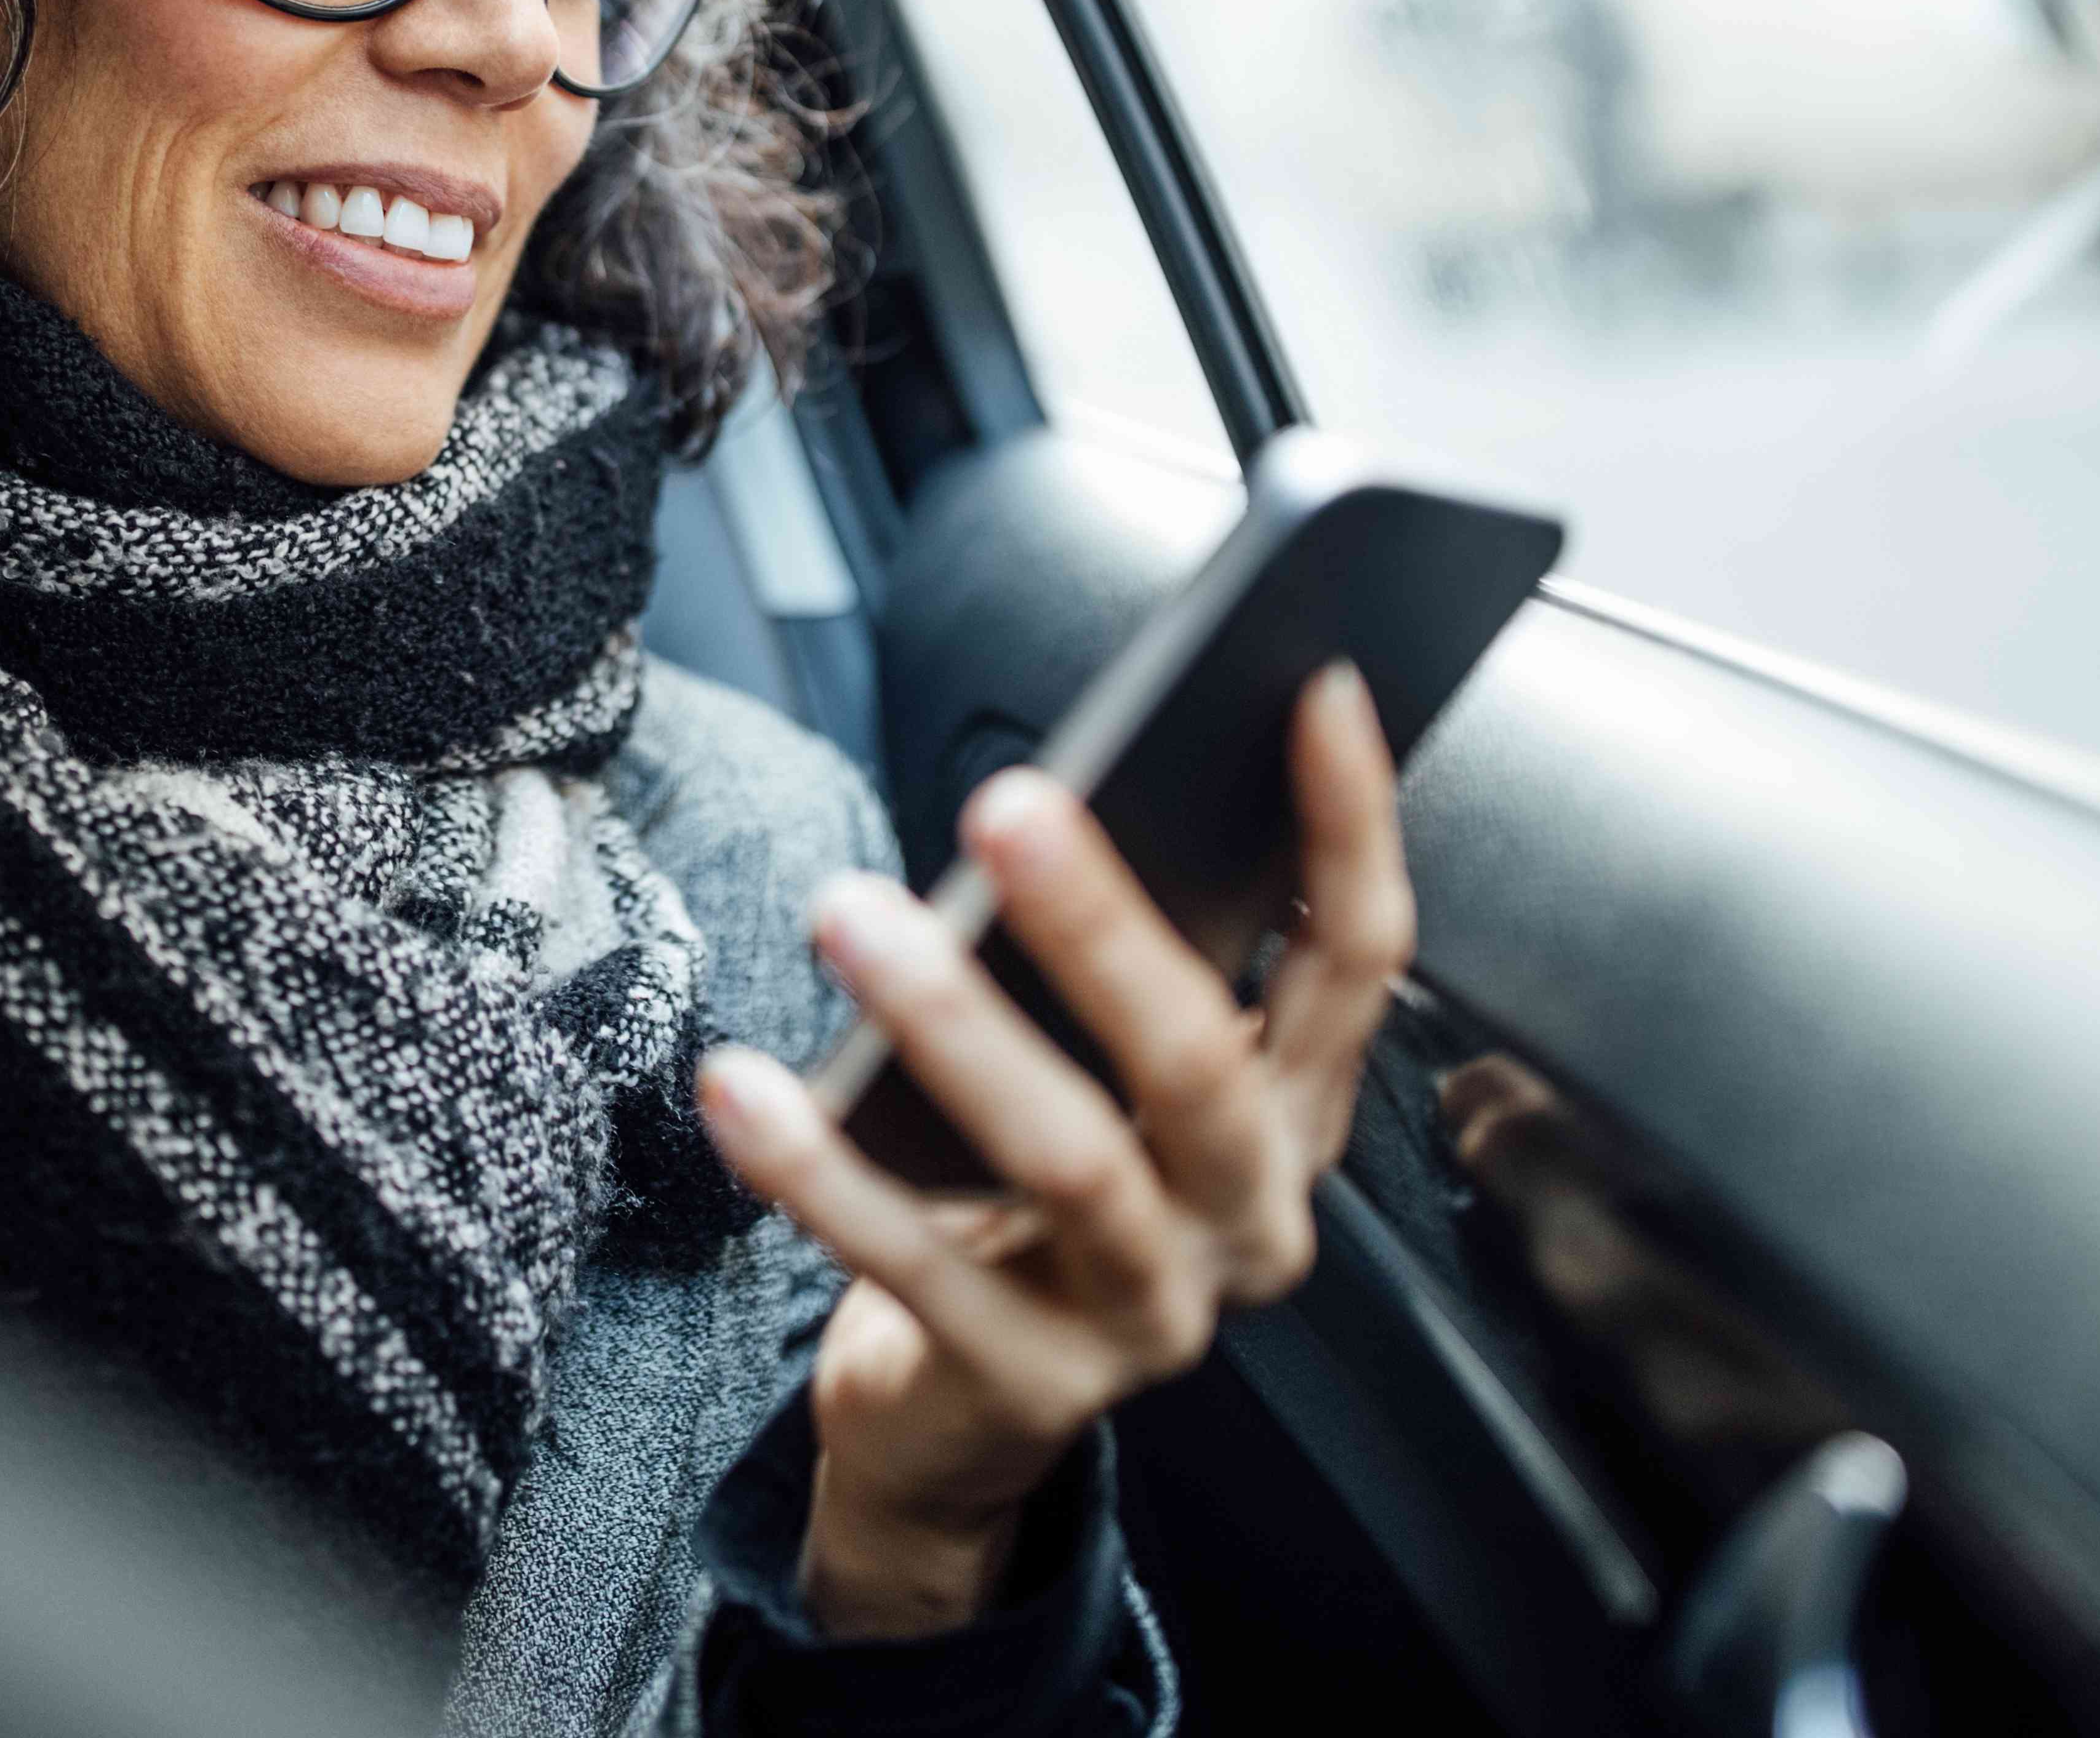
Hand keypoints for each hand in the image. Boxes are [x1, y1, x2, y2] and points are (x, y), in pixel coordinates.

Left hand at [696, 663, 1413, 1639]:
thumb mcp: (1110, 1080)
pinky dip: (819, 1171)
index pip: (1356, 965)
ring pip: (1068, 1161)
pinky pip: (913, 1264)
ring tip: (850, 916)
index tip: (1312, 688)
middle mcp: (1244, 1219)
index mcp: (1289, 1120)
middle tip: (1009, 806)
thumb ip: (1123, 965)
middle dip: (1103, 925)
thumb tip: (1064, 795)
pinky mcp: (1029, 1384)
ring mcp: (1149, 1317)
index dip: (1348, 831)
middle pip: (1198, 1065)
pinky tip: (743, 1085)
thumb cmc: (1032, 1193)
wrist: (962, 1411)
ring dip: (952, 1024)